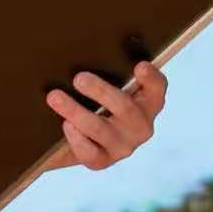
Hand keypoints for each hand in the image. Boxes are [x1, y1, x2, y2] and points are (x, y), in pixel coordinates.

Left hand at [44, 62, 167, 171]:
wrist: (79, 136)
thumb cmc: (97, 99)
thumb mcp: (108, 86)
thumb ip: (110, 71)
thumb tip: (85, 50)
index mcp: (148, 102)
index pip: (157, 88)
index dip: (151, 78)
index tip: (139, 66)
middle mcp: (141, 126)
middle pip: (126, 108)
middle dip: (100, 91)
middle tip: (78, 78)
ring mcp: (124, 146)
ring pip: (101, 129)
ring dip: (76, 111)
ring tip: (55, 97)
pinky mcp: (103, 161)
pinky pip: (90, 153)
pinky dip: (76, 139)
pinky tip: (66, 125)